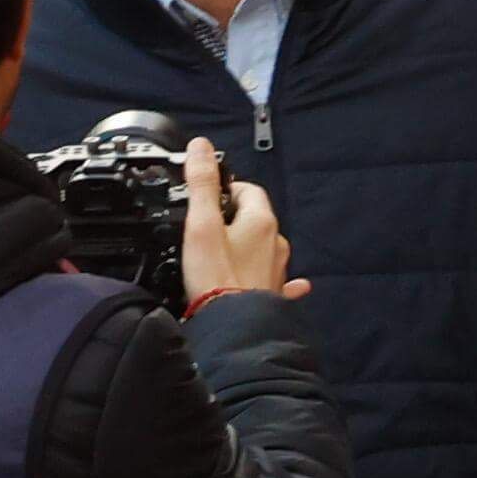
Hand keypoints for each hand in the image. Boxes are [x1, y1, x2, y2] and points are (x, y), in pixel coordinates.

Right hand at [181, 137, 310, 300]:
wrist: (234, 330)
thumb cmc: (216, 279)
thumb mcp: (201, 224)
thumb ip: (202, 183)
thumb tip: (201, 147)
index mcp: (261, 221)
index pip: (248, 190)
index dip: (226, 189)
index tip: (207, 197)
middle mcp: (275, 243)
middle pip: (255, 218)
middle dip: (233, 217)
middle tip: (206, 226)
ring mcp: (276, 271)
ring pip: (263, 248)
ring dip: (246, 244)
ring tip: (218, 253)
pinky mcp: (271, 295)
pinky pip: (273, 279)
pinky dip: (265, 274)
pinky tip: (263, 279)